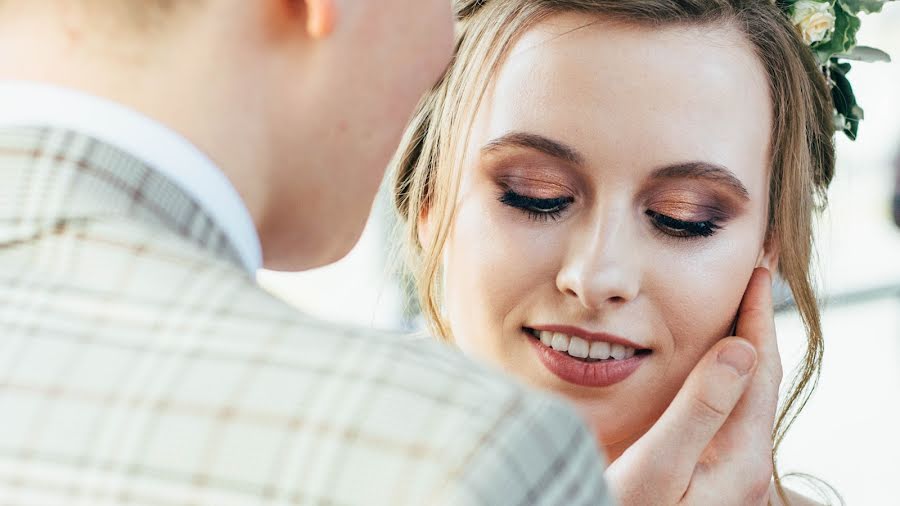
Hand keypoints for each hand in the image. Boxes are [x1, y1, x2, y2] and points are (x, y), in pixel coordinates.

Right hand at [606, 267, 781, 504]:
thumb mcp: (660, 466)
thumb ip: (700, 409)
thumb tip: (742, 350)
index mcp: (741, 458)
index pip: (760, 370)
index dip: (758, 318)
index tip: (758, 273)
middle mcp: (744, 466)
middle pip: (760, 380)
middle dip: (756, 327)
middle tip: (752, 281)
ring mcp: (728, 473)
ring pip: (743, 395)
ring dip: (741, 349)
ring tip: (734, 312)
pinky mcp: (709, 476)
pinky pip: (724, 411)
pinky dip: (720, 375)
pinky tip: (706, 366)